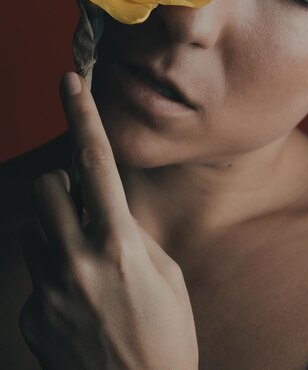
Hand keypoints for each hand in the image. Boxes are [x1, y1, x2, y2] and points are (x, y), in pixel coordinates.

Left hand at [19, 72, 198, 369]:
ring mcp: (49, 291)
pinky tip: (79, 307)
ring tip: (85, 266)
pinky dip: (54, 278)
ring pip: (34, 229)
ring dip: (55, 232)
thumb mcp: (165, 274)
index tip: (69, 80)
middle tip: (82, 208)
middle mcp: (76, 261)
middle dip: (61, 188)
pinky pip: (35, 276)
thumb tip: (104, 211)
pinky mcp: (33, 316)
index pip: (95, 163)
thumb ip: (131, 235)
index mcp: (118, 244)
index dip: (82, 116)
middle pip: (46, 188)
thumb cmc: (166, 335)